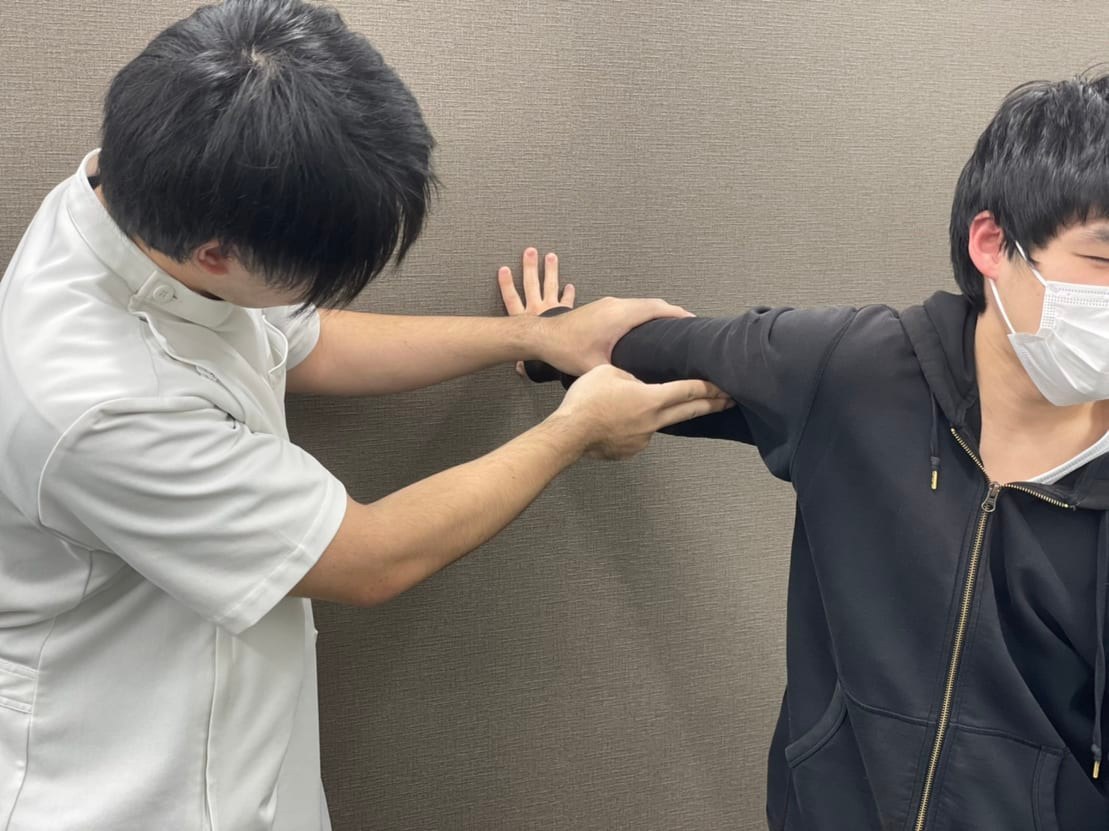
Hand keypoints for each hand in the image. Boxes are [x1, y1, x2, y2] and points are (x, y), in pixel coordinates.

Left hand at [498, 247, 693, 377]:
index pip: (658, 309)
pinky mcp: (602, 307)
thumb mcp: (597, 367)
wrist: (541, 336)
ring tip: (671, 330)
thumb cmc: (565, 350)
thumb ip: (620, 374)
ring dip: (657, 314)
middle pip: (653, 304)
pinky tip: (646, 329)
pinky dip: (644, 314)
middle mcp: (616, 304)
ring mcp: (608, 303)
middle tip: (688, 330)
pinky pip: (631, 306)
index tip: (694, 322)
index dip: (678, 315)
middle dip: (672, 315)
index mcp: (620, 315)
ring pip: (641, 304)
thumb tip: (639, 385)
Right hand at [498, 247, 574, 376]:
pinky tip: (571, 285)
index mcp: (523, 319)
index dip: (506, 284)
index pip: (511, 298)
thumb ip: (524, 363)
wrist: (561, 348)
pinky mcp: (565, 312)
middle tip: (530, 251)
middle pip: (530, 284)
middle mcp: (536, 309)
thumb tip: (520, 369)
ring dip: (550, 270)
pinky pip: (567, 300)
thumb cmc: (544, 354)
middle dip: (530, 267)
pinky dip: (569, 292)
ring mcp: (551, 308)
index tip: (504, 269)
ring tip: (551, 256)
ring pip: (549, 285)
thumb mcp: (529, 359)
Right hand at [553, 364, 732, 459]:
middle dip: (711, 405)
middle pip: (689, 411)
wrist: (569, 434)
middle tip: (730, 401)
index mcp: (651, 398)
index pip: (688, 391)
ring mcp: (643, 439)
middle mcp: (653, 421)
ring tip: (640, 407)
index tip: (726, 387)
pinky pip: (639, 435)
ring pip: (659, 423)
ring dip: (661, 415)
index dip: (710, 387)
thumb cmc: (586, 400)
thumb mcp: (608, 372)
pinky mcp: (630, 450)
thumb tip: (635, 383)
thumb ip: (629, 375)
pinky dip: (635, 427)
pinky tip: (618, 422)